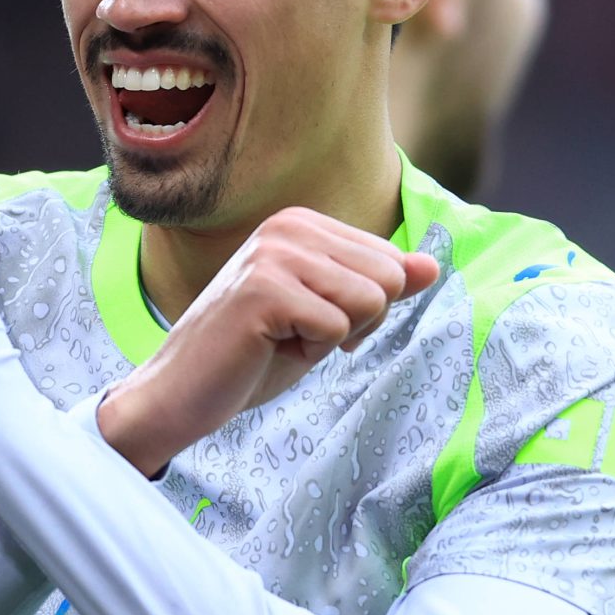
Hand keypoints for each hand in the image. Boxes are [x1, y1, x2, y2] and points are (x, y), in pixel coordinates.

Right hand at [97, 207, 439, 475]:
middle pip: (387, 278)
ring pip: (370, 301)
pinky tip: (268, 347)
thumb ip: (379, 286)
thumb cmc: (252, 355)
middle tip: (298, 333)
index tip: (310, 320)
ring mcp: (274, 253)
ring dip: (334, 337)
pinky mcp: (265, 289)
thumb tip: (433, 266)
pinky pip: (337, 328)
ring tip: (283, 338)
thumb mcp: (328, 316)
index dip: (365, 309)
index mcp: (302, 222)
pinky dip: (311, 352)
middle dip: (357, 322)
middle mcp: (288, 225)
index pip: (391, 262)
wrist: (182, 393)